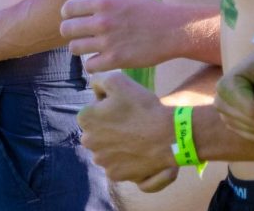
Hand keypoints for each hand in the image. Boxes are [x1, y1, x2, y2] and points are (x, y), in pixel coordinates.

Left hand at [60, 0, 183, 71]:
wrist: (173, 30)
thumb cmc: (149, 10)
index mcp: (103, 2)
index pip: (68, 8)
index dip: (67, 14)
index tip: (74, 18)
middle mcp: (102, 21)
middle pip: (66, 29)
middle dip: (70, 32)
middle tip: (81, 34)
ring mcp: (108, 42)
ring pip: (74, 48)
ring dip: (80, 48)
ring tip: (91, 47)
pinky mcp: (115, 60)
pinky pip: (89, 65)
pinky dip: (92, 64)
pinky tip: (100, 59)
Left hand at [78, 70, 177, 190]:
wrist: (168, 135)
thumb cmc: (142, 105)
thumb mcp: (117, 79)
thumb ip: (97, 80)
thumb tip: (94, 89)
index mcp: (85, 118)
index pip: (92, 109)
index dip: (108, 106)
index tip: (123, 106)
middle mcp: (87, 141)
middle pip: (98, 130)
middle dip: (109, 125)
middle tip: (130, 120)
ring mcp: (101, 161)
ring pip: (106, 147)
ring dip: (116, 142)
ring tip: (135, 135)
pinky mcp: (115, 174)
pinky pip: (116, 164)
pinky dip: (124, 158)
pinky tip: (137, 150)